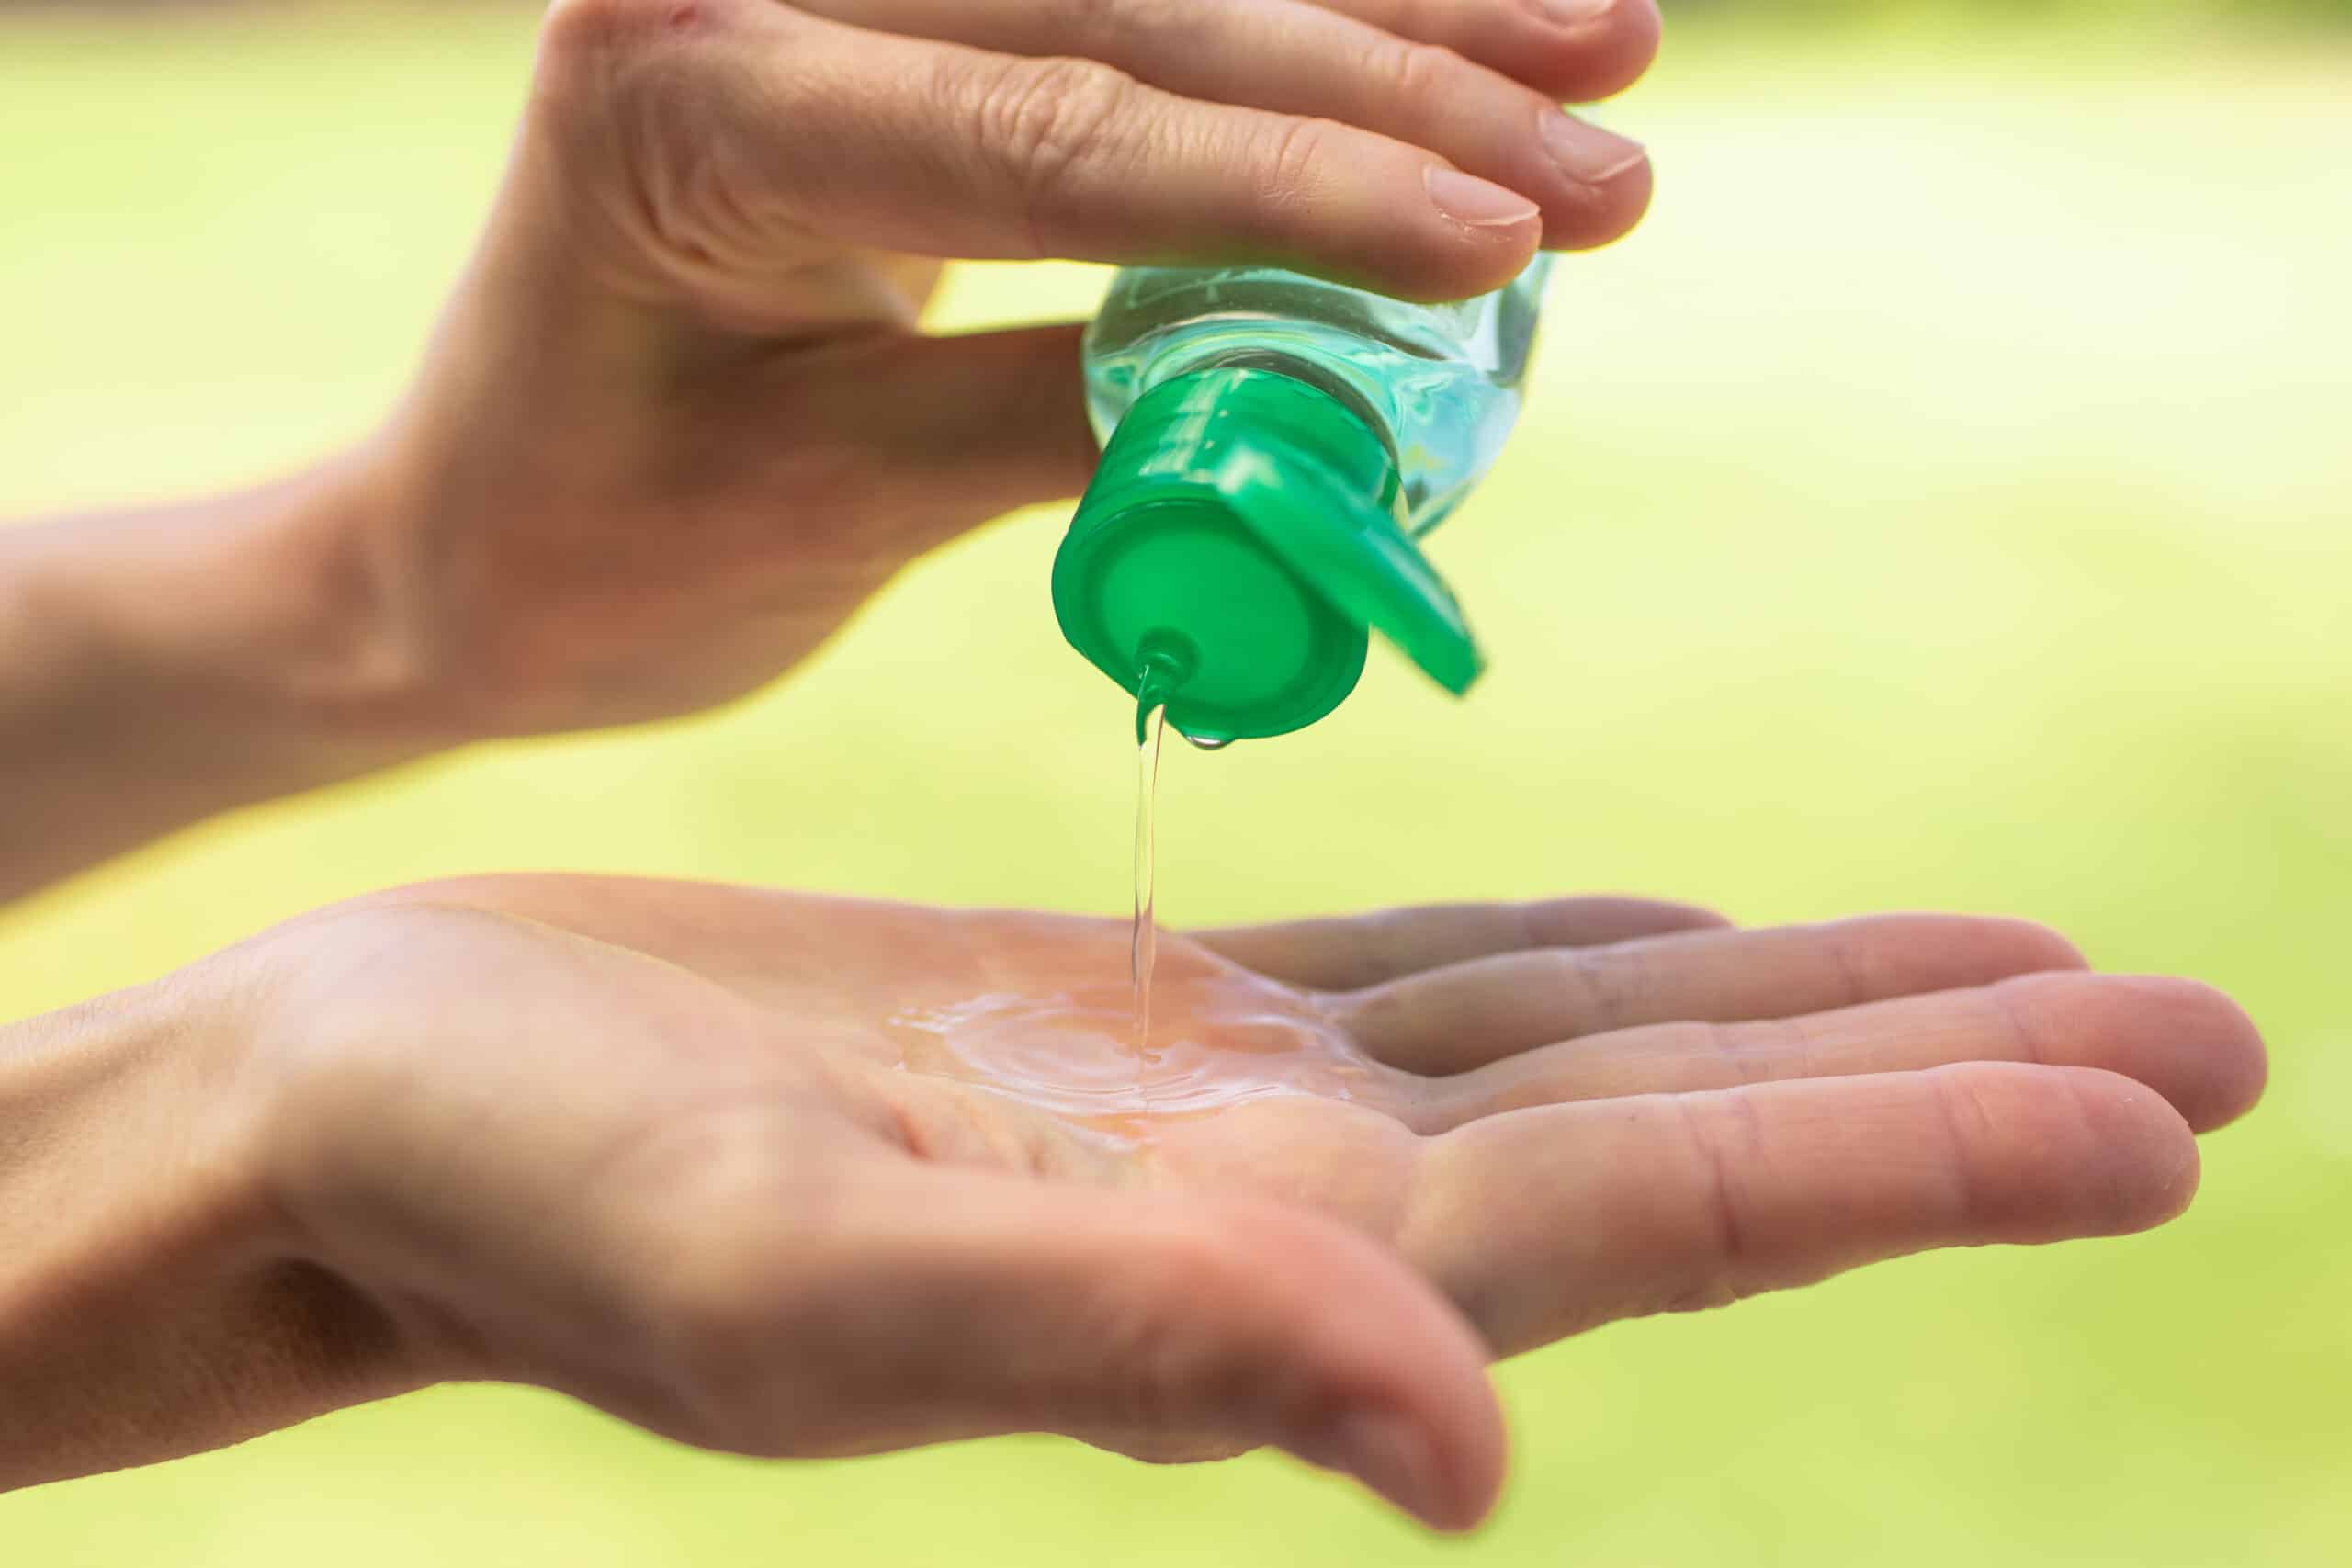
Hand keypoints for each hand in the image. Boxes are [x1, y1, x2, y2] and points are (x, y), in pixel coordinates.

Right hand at [4, 880, 2261, 1527]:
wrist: (392, 1098)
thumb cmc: (532, 1193)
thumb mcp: (803, 1279)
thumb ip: (1132, 1345)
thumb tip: (1467, 1453)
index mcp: (1238, 1274)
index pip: (1648, 1219)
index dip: (1907, 1160)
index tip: (2161, 1109)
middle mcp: (1274, 1208)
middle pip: (1679, 1137)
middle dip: (1944, 1087)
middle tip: (2208, 1042)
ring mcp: (1217, 1116)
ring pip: (1584, 1046)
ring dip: (1808, 1009)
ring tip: (2027, 970)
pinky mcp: (1131, 1025)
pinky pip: (1425, 981)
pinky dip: (1584, 956)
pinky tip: (1681, 944)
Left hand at [360, 0, 1658, 735]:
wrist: (465, 537)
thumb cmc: (595, 552)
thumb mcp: (822, 508)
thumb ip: (1062, 418)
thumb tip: (1335, 383)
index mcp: (681, 97)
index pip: (1047, 132)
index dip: (1296, 187)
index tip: (1503, 241)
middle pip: (1133, 15)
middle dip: (1397, 90)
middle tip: (1612, 160)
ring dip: (1392, 28)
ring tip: (1608, 57)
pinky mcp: (885, 31)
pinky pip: (1119, 27)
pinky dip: (1295, 48)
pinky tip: (1459, 38)